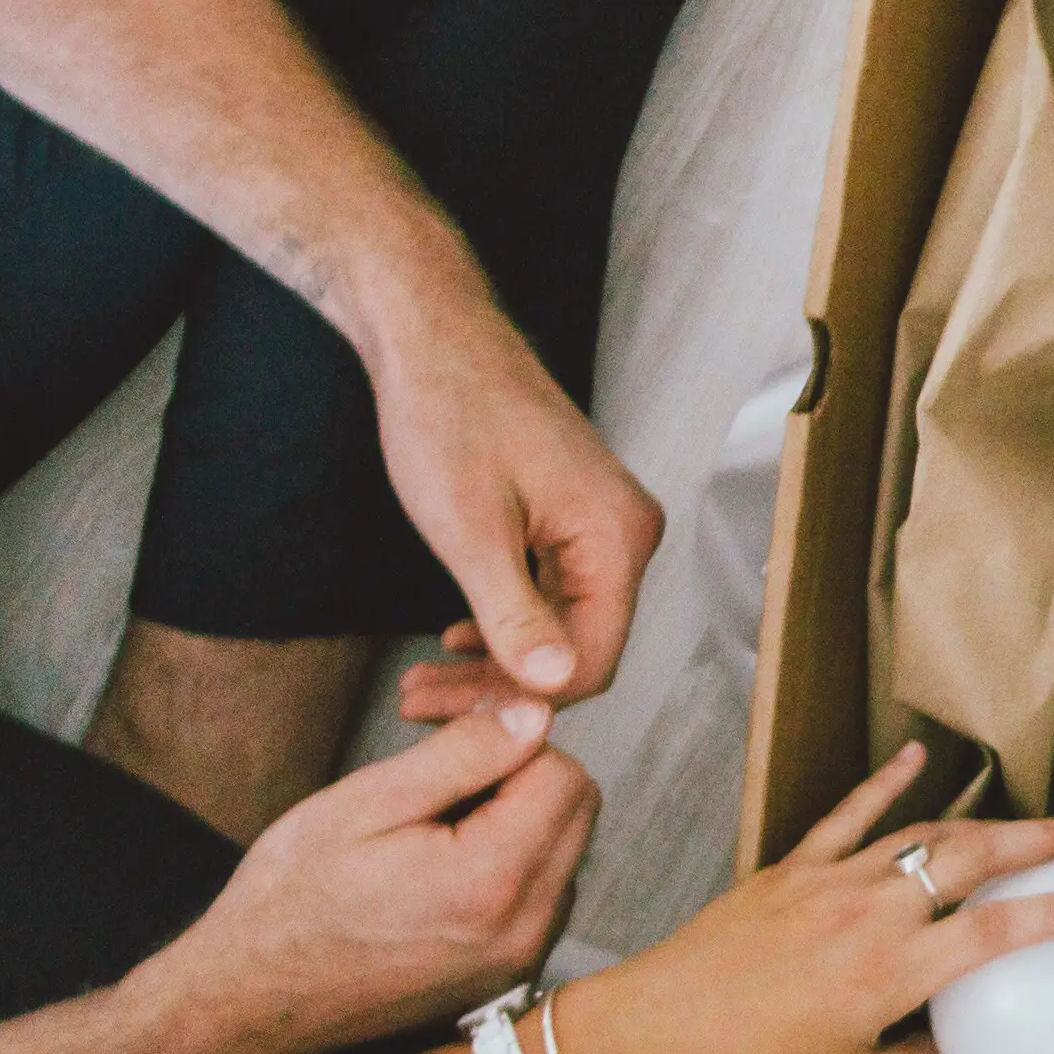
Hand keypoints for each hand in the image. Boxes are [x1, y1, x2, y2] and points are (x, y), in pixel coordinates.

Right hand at [133, 701, 594, 1053]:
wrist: (252, 1003)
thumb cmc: (291, 900)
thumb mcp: (366, 803)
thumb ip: (464, 754)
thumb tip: (534, 713)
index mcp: (493, 881)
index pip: (565, 774)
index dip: (512, 742)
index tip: (451, 744)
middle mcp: (525, 930)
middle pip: (577, 813)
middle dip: (522, 778)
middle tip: (438, 783)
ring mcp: (521, 962)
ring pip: (563, 853)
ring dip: (516, 825)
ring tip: (430, 834)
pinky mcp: (509, 979)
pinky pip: (541, 899)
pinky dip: (508, 870)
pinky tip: (440, 874)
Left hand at [371, 293, 662, 708]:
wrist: (433, 339)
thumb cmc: (448, 414)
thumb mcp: (471, 530)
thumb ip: (514, 615)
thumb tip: (553, 684)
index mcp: (617, 538)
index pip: (592, 660)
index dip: (524, 699)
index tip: (453, 715)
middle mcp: (626, 534)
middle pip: (580, 648)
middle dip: (504, 686)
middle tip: (427, 702)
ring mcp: (604, 525)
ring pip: (563, 625)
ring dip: (499, 660)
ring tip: (428, 679)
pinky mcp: (575, 518)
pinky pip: (555, 594)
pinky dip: (507, 623)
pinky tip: (458, 637)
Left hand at [553, 741, 1053, 1053]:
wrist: (659, 1028)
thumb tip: (950, 1038)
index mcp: (894, 974)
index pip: (1001, 932)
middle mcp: (872, 915)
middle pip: (977, 859)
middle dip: (1045, 842)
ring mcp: (831, 881)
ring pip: (926, 833)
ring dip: (990, 822)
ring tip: (1037, 821)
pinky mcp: (792, 867)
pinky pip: (850, 815)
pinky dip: (888, 783)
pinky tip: (920, 758)